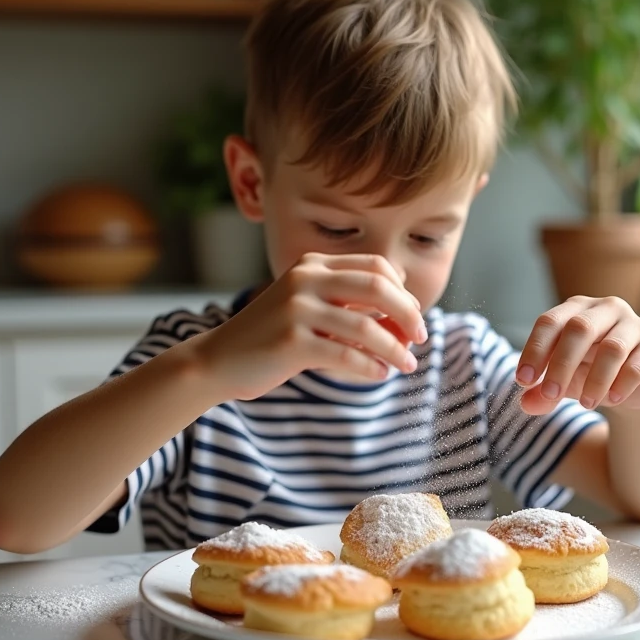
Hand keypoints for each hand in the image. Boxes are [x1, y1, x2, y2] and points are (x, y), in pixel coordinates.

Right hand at [196, 253, 426, 400]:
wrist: (218, 361)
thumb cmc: (270, 338)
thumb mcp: (308, 309)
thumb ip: (347, 305)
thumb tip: (405, 317)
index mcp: (312, 264)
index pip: (375, 267)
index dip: (404, 292)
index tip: (414, 318)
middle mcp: (305, 279)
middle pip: (377, 288)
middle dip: (409, 314)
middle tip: (421, 339)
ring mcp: (296, 309)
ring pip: (367, 327)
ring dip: (395, 348)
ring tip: (407, 365)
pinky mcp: (291, 342)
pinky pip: (346, 354)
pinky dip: (371, 366)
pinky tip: (380, 374)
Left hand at [515, 296, 639, 414]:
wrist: (631, 386)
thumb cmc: (588, 373)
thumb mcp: (562, 383)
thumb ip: (542, 393)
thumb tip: (526, 404)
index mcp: (575, 309)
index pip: (549, 322)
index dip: (534, 350)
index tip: (523, 380)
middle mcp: (605, 309)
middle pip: (579, 328)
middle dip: (561, 364)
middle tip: (551, 394)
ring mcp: (634, 325)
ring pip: (612, 348)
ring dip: (595, 380)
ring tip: (585, 404)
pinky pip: (638, 364)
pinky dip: (622, 385)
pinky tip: (613, 400)